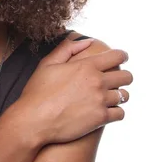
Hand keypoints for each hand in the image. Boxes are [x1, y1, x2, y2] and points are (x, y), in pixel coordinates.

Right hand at [16, 38, 132, 144]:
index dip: (122, 56)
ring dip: (119, 95)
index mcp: (86, 66)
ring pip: (124, 95)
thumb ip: (68, 48)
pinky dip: (116, 112)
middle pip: (126, 76)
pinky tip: (108, 111)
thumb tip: (87, 41)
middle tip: (116, 80)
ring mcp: (100, 101)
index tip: (121, 58)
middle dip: (123, 76)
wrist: (34, 120)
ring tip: (110, 97)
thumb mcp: (48, 64)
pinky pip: (120, 113)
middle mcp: (97, 82)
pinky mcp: (100, 118)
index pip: (117, 56)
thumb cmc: (38, 92)